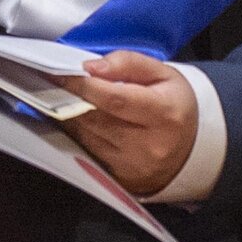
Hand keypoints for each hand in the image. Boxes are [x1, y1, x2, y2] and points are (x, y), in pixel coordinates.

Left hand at [64, 50, 199, 198]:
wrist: (192, 147)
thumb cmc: (174, 105)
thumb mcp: (163, 74)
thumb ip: (128, 63)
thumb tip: (91, 67)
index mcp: (163, 113)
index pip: (114, 98)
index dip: (83, 85)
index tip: (60, 72)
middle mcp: (149, 145)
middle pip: (95, 119)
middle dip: (69, 98)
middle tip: (50, 80)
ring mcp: (133, 166)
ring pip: (87, 136)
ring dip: (68, 115)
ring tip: (58, 96)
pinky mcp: (121, 179)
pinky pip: (88, 151)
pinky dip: (77, 133)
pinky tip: (72, 118)